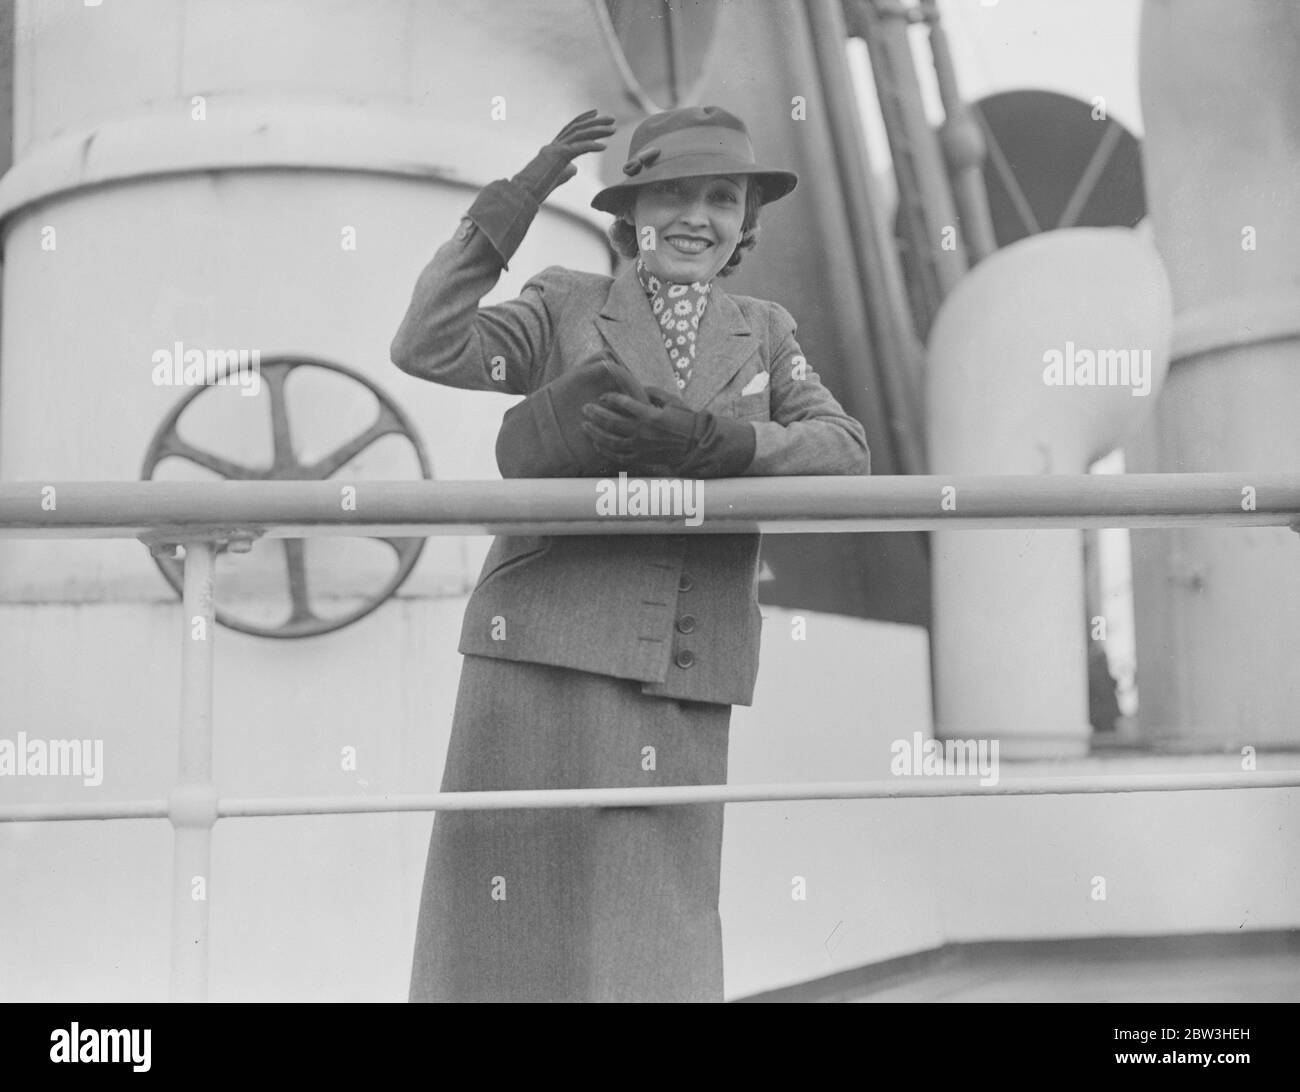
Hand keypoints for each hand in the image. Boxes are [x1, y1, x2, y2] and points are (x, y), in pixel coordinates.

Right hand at [512, 109, 616, 202]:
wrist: (523, 194)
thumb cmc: (537, 189)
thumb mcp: (556, 177)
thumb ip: (566, 170)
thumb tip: (575, 168)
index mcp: (553, 148)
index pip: (570, 129)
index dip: (583, 119)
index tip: (596, 113)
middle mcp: (553, 145)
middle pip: (577, 128)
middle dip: (596, 122)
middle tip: (612, 119)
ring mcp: (554, 149)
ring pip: (579, 134)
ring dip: (598, 131)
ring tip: (613, 130)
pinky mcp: (557, 157)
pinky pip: (578, 148)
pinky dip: (592, 145)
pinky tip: (603, 146)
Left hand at [581, 386, 701, 473]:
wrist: (696, 444)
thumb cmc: (686, 419)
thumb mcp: (671, 400)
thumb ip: (652, 392)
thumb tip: (635, 386)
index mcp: (650, 415)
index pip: (623, 403)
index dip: (609, 398)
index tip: (602, 396)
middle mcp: (643, 432)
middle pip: (612, 423)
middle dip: (595, 415)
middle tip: (585, 408)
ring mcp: (641, 447)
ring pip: (611, 441)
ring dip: (595, 433)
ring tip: (585, 426)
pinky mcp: (642, 459)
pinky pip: (619, 457)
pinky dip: (606, 451)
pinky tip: (597, 445)